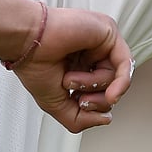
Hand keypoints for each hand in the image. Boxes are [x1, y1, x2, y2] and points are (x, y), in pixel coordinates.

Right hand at [10, 6, 133, 132]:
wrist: (25, 42)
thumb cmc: (32, 64)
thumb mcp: (55, 105)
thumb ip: (79, 120)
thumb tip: (105, 119)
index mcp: (78, 67)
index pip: (101, 93)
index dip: (92, 106)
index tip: (76, 104)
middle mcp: (90, 54)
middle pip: (112, 87)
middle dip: (97, 100)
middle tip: (77, 97)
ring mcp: (99, 43)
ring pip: (117, 77)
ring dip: (93, 86)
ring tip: (70, 78)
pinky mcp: (107, 32)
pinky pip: (125, 64)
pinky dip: (121, 84)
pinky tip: (111, 95)